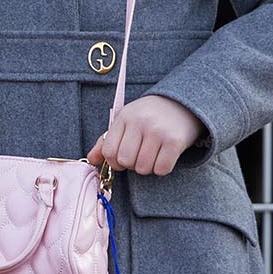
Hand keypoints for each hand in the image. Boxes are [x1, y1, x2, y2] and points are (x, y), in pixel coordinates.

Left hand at [87, 95, 202, 176]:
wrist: (181, 104)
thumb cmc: (149, 116)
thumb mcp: (126, 121)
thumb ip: (107, 140)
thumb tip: (91, 159)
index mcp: (124, 117)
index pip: (109, 151)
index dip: (114, 161)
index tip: (122, 159)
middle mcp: (140, 122)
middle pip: (125, 161)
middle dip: (131, 164)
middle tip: (139, 155)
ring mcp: (158, 131)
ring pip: (143, 168)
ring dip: (147, 167)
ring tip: (152, 154)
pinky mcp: (174, 141)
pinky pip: (162, 169)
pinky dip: (162, 168)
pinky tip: (164, 156)